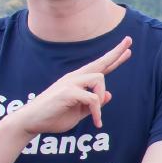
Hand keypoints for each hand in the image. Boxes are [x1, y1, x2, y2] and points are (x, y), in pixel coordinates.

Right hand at [16, 39, 131, 136]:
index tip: (128, 50)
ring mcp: (70, 82)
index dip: (114, 58)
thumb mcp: (78, 112)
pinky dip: (97, 112)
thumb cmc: (53, 117)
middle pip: (100, 62)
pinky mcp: (67, 91)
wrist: (32, 122)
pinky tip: (96, 122)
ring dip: (101, 98)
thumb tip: (108, 95)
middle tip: (129, 40)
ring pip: (99, 79)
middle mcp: (75, 77)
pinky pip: (93, 98)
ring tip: (96, 117)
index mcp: (78, 81)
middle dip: (116, 52)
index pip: (99, 67)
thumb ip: (93, 104)